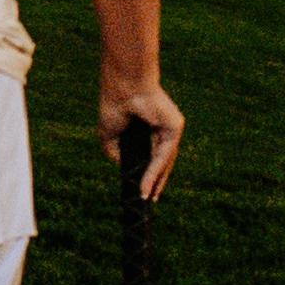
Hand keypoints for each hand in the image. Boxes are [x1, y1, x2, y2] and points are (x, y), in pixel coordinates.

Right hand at [99, 82, 184, 199]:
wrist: (122, 86)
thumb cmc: (114, 103)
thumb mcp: (109, 133)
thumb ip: (114, 150)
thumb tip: (121, 165)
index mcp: (149, 127)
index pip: (153, 154)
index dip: (149, 172)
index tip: (143, 189)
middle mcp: (162, 128)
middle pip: (162, 161)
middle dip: (156, 181)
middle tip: (149, 199)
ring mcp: (170, 128)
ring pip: (165, 161)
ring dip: (155, 181)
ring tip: (146, 196)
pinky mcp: (175, 128)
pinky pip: (165, 156)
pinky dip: (155, 172)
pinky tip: (147, 185)